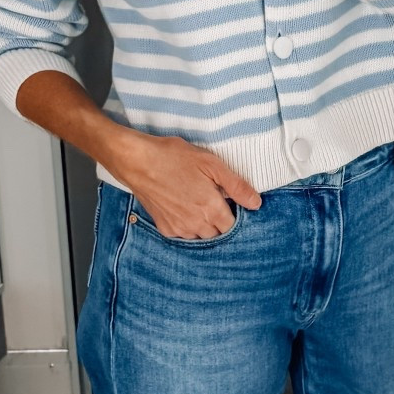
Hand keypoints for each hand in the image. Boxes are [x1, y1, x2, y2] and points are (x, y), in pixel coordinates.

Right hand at [103, 124, 261, 239]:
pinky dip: (187, 225)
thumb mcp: (211, 164)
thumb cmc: (174, 157)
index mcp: (211, 209)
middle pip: (218, 233)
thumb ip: (236, 186)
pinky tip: (183, 206)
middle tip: (213, 200)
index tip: (230, 202)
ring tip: (197, 202)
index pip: (233, 226)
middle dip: (220, 220)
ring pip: (201, 236)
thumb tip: (256, 203)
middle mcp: (196, 224)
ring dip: (204, 225)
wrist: (138, 161)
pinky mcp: (165, 227)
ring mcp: (179, 228)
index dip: (235, 214)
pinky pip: (183, 234)